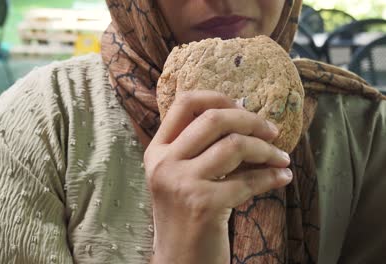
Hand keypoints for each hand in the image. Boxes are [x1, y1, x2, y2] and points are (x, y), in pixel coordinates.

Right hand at [145, 90, 291, 263]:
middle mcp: (164, 162)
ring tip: (281, 158)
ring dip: (267, 150)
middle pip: (213, 119)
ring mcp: (181, 182)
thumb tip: (243, 116)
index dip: (218, 97)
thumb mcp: (181, 176)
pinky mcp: (203, 204)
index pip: (185, 104)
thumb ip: (200, 148)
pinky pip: (247, 180)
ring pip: (234, 145)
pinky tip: (282, 177)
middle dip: (250, 120)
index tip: (243, 107)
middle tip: (272, 131)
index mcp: (157, 151)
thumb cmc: (186, 216)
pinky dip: (271, 176)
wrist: (180, 260)